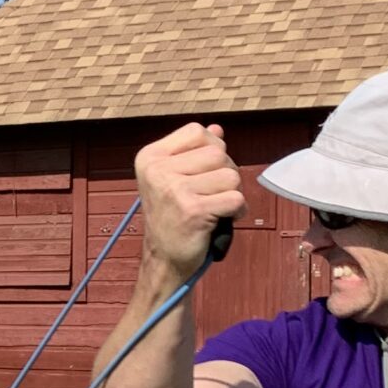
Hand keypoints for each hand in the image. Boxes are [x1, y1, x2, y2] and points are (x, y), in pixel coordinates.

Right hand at [133, 123, 244, 281]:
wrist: (163, 258)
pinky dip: (237, 211)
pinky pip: (236, 199)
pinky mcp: (193, 211)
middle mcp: (157, 171)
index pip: (197, 131)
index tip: (202, 171)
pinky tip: (222, 219)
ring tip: (215, 207)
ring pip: (231, 175)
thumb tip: (217, 130)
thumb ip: (195, 152)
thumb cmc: (173, 215)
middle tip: (211, 194)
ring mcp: (174, 191)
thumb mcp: (175, 177)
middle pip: (218, 153)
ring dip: (231, 193)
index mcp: (150, 157)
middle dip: (225, 173)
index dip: (211, 148)